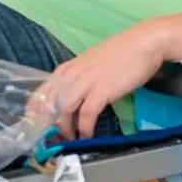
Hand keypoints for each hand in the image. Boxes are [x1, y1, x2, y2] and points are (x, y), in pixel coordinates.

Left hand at [45, 21, 167, 138]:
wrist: (146, 42)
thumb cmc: (123, 52)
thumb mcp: (93, 64)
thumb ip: (80, 78)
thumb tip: (75, 98)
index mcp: (68, 68)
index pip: (40, 93)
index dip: (36, 114)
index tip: (39, 128)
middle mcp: (72, 74)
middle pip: (48, 104)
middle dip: (48, 125)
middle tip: (53, 139)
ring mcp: (87, 81)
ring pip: (64, 110)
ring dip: (65, 128)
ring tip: (71, 139)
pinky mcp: (103, 90)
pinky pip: (87, 114)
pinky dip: (85, 128)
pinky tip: (88, 135)